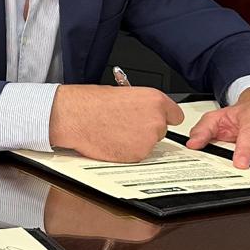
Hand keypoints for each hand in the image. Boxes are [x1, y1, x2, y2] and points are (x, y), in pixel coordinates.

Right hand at [49, 84, 183, 161]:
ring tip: (115, 132)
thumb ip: (141, 105)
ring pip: (148, 144)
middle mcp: (156, 120)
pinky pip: (137, 155)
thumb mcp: (122, 93)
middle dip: (146, 130)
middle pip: (160, 131)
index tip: (156, 120)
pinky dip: (126, 151)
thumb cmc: (90, 103)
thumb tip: (146, 113)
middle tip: (125, 125)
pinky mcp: (136, 155)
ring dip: (136, 142)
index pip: (175, 116)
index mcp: (155, 100)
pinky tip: (112, 141)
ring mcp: (148, 140)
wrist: (73, 116)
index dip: (163, 118)